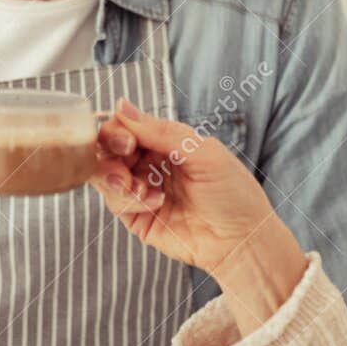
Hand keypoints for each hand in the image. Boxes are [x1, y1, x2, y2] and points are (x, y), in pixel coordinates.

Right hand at [93, 99, 308, 334]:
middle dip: (111, 148)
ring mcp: (141, 191)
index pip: (126, 126)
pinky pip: (115, 201)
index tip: (128, 138)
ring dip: (117, 176)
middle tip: (127, 153)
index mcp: (165, 143)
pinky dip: (129, 199)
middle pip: (108, 148)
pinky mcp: (137, 218)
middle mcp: (149, 164)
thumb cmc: (233, 193)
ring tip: (141, 187)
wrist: (242, 239)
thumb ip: (161, 131)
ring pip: (104, 174)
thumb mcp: (202, 152)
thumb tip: (121, 106)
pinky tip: (155, 201)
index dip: (119, 128)